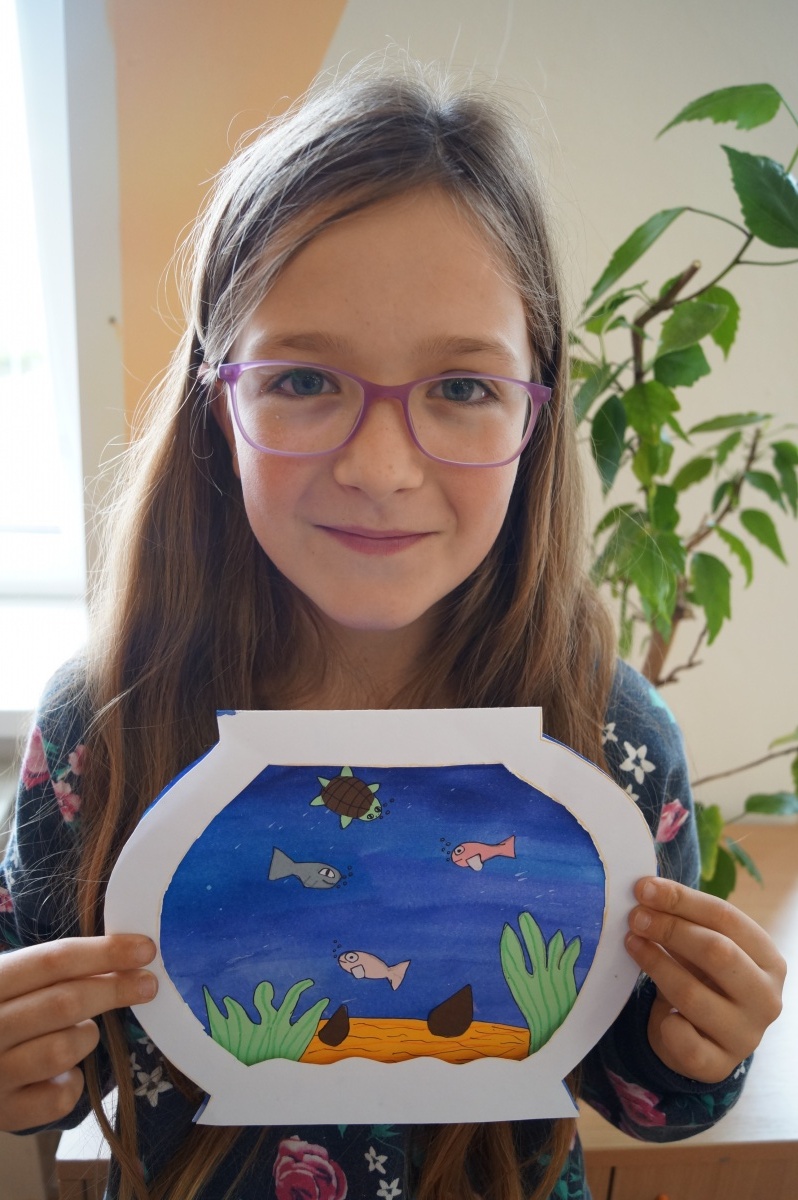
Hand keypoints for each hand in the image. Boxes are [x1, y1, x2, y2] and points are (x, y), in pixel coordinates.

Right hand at [0, 935, 156, 1130]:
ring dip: (86, 1036)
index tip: (145, 949)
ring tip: (81, 1033)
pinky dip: (73, 1082)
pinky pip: (60, 1097)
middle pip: (64, 1003)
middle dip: (115, 989)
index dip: (105, 952)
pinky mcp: (4, 1113)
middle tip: (148, 984)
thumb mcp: (14, 981)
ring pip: (64, 1049)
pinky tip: (64, 1073)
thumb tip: (128, 956)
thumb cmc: (1, 1013)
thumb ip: (55, 969)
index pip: (53, 960)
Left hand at [625, 876, 785, 1082]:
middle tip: (635, 917)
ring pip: (693, 994)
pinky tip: (660, 1011)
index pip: (727, 918)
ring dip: (655, 964)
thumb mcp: (704, 948)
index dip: (682, 899)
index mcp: (769, 961)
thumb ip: (685, 920)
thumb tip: (647, 892)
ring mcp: (746, 1035)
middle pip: (716, 952)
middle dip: (669, 929)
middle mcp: (766, 998)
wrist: (704, 1039)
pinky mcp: (719, 1065)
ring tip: (631, 943)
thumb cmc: (704, 979)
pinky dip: (667, 1023)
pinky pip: (685, 1041)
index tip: (643, 888)